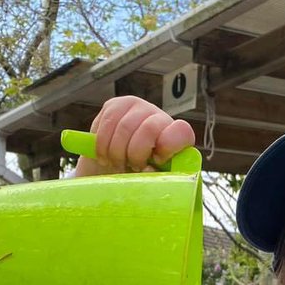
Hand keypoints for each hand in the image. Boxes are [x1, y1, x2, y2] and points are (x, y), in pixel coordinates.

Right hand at [74, 96, 194, 176]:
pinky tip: (105, 156)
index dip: (169, 146)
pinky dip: (102, 146)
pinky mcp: (115, 105)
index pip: (181, 131)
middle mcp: (159, 116)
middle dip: (135, 154)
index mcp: (176, 135)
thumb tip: (150, 171)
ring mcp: (137, 106)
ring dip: (116, 153)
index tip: (156, 161)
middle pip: (148, 129)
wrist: (117, 163)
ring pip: (123, 128)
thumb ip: (157, 175)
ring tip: (117, 164)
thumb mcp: (152, 179)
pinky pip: (106, 124)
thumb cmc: (139, 174)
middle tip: (130, 168)